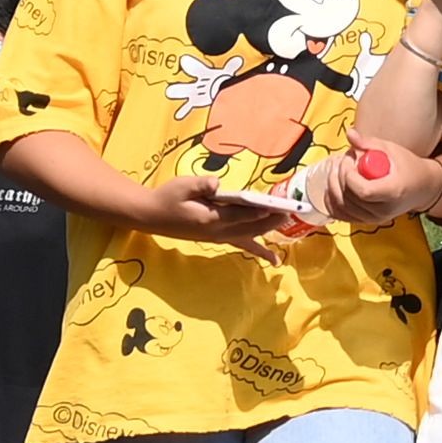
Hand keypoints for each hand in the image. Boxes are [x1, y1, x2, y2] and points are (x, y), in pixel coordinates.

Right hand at [131, 169, 303, 245]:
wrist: (152, 216)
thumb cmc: (168, 197)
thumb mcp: (182, 185)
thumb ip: (201, 185)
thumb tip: (217, 184)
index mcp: (210, 218)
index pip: (240, 215)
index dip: (259, 211)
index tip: (277, 207)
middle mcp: (217, 231)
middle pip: (250, 228)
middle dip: (270, 221)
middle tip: (290, 213)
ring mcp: (218, 237)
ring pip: (248, 237)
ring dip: (267, 233)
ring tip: (287, 226)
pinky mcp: (217, 238)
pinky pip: (242, 244)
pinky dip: (258, 249)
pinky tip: (273, 258)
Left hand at [293, 143, 426, 227]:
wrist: (422, 188)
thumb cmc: (408, 167)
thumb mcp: (392, 150)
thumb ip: (369, 143)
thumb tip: (350, 133)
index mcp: (392, 192)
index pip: (363, 191)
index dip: (349, 175)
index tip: (350, 159)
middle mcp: (383, 210)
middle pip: (349, 198)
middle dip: (339, 176)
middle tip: (342, 160)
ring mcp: (374, 219)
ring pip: (342, 207)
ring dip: (333, 186)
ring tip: (337, 169)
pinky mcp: (366, 221)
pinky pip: (341, 215)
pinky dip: (331, 201)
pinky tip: (332, 186)